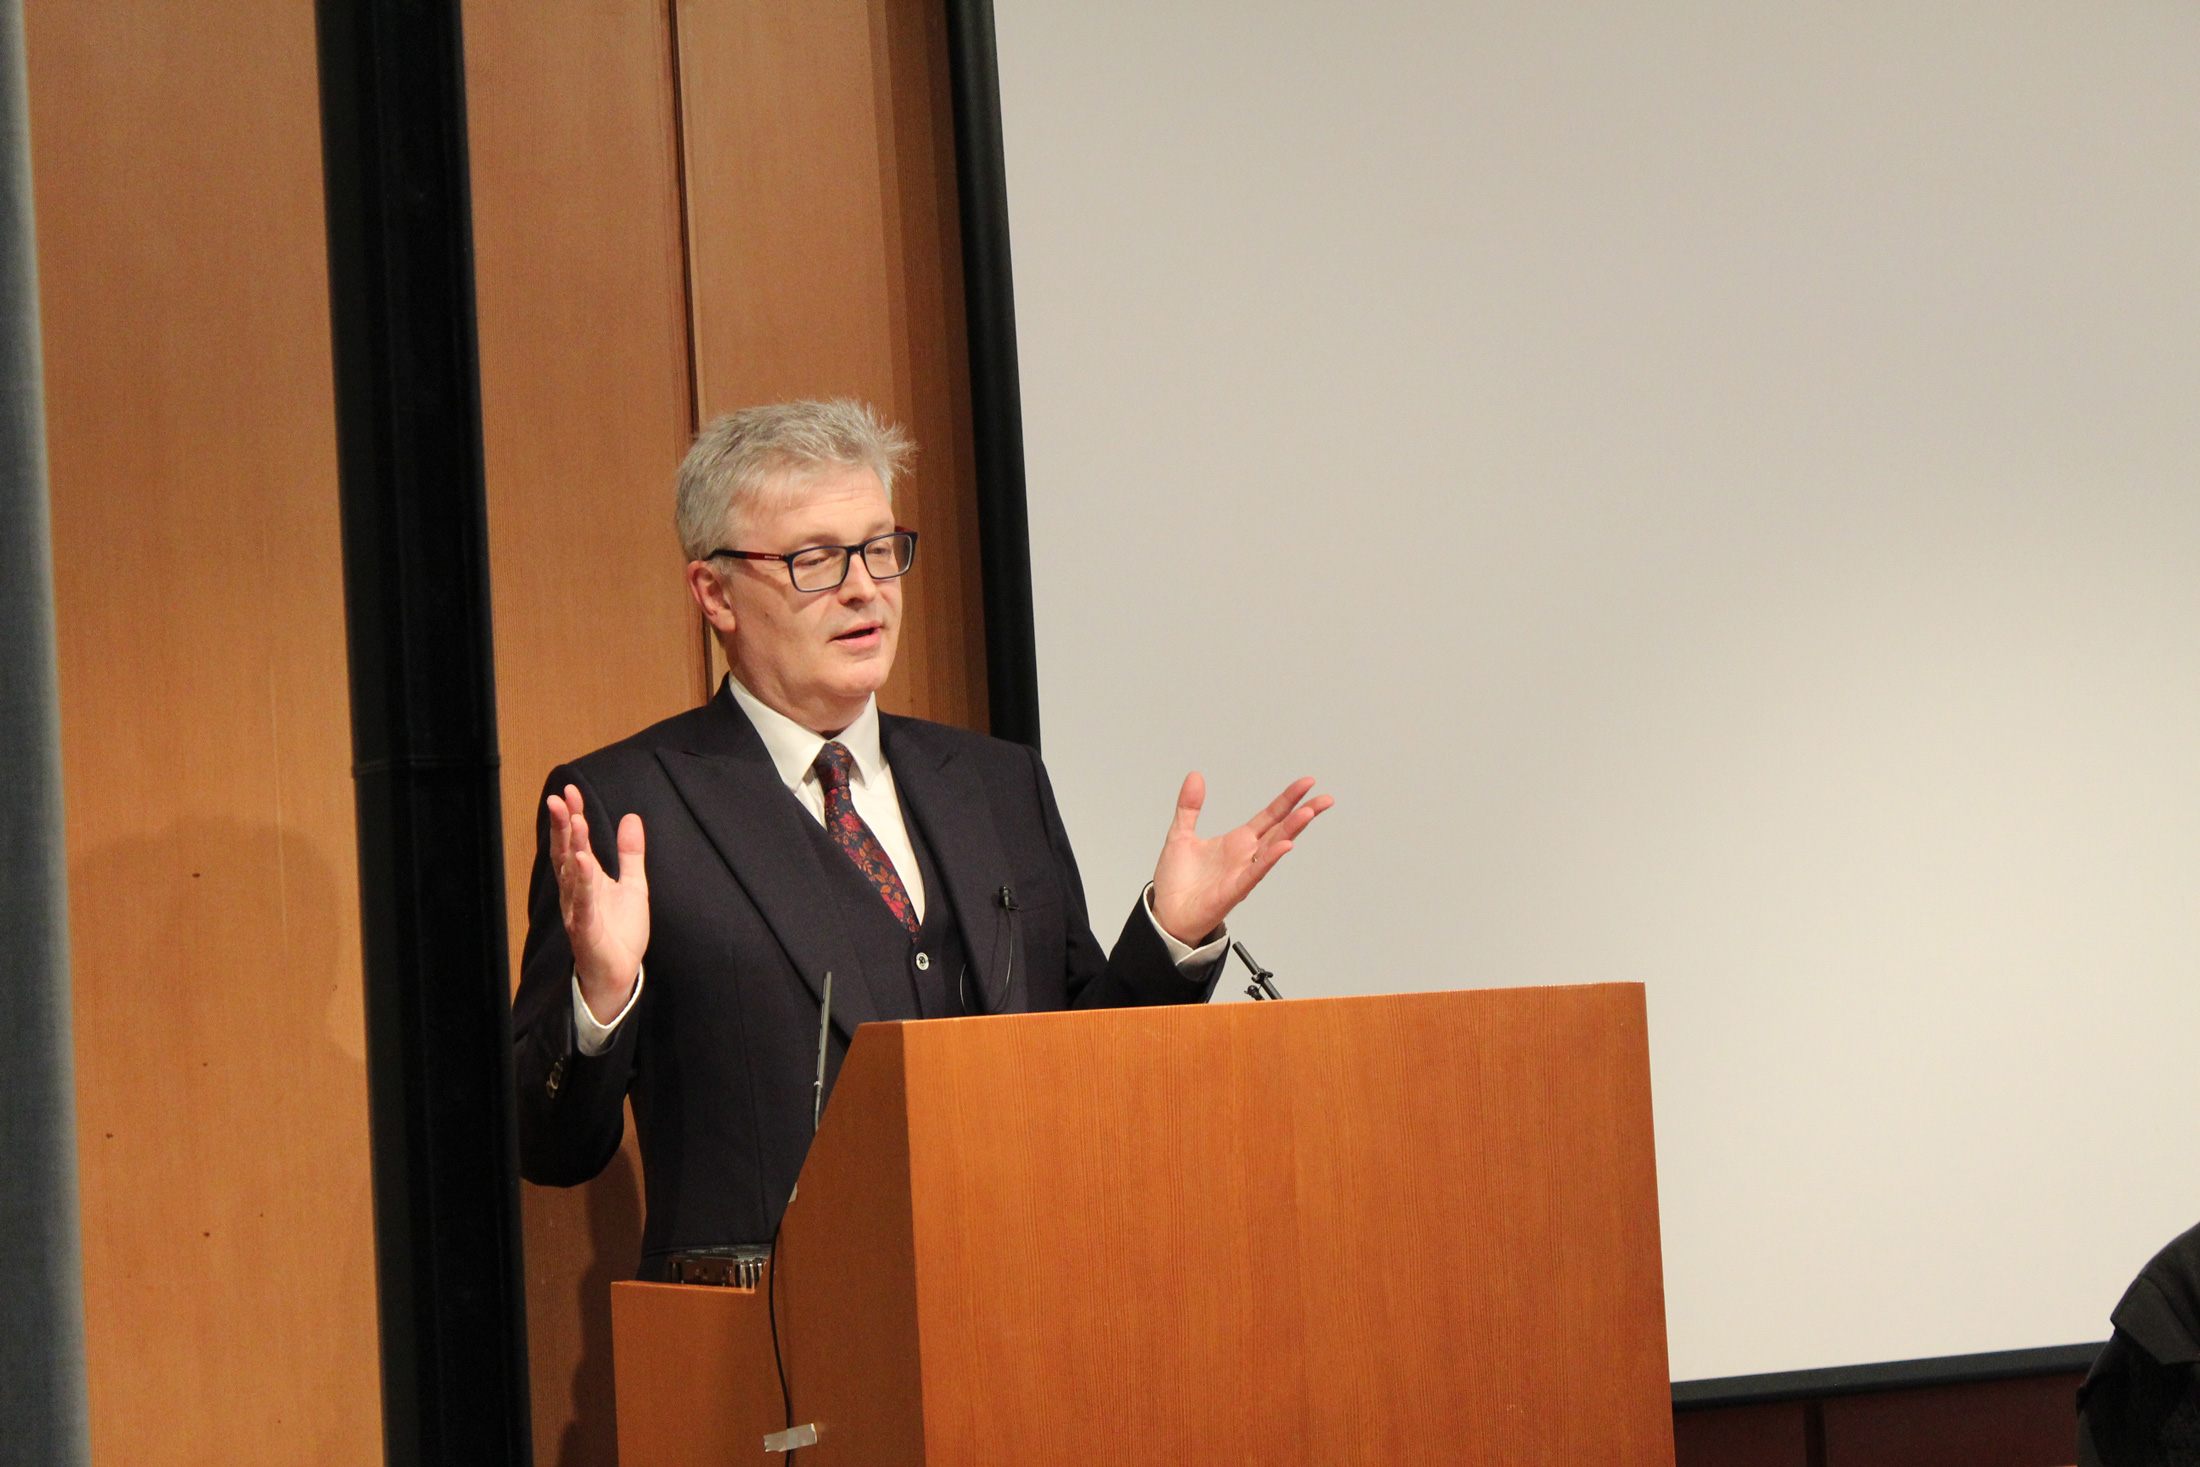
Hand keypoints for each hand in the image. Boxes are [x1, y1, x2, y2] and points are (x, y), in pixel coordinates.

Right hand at [547, 784, 649, 1023]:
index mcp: (587, 879)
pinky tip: (583, 863)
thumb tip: (631, 817)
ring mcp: (579, 910)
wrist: (620, 973)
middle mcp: (576, 891)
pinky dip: (582, 883)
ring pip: (571, 875)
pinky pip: (584, 903)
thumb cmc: (620, 931)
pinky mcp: (586, 929)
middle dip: (563, 826)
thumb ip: (630, 854)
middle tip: (560, 799)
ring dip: (573, 847)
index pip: (576, 842)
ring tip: (574, 822)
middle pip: (567, 853)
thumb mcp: (632, 885)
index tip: (569, 792)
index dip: (572, 817)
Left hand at [1150, 773, 1332, 946]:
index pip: (1270, 816)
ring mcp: (1242, 873)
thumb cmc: (1177, 881)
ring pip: (1273, 848)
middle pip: (1281, 829)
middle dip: (1303, 813)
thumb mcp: (1180, 834)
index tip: (1307, 784)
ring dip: (1291, 830)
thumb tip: (1195, 776)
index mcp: (1237, 841)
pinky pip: (1255, 872)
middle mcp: (1245, 856)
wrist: (1167, 913)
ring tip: (1308, 813)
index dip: (1287, 799)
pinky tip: (1284, 846)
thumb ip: (1189, 806)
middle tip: (1324, 799)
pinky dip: (1269, 859)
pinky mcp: (1233, 890)